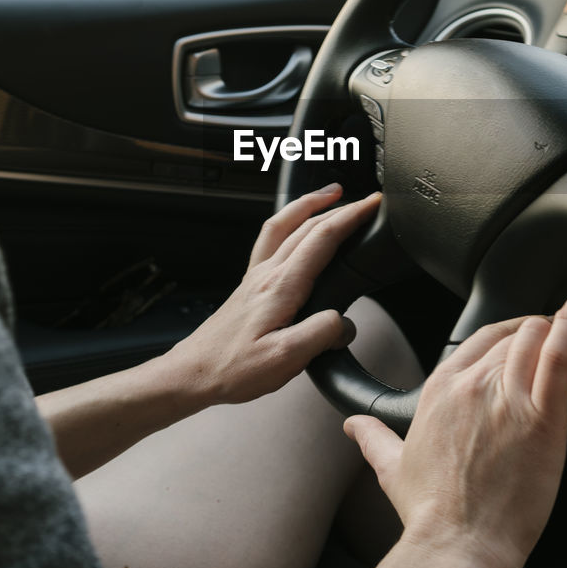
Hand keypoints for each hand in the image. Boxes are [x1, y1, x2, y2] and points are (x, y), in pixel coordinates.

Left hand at [164, 184, 378, 406]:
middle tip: (365, 200)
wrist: (194, 372)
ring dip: (309, 204)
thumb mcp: (286, 359)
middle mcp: (267, 274)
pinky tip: (293, 229)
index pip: (322, 238)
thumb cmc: (233, 368)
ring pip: (284, 224)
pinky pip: (270, 239)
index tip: (372, 206)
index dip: (351, 217)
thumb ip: (321, 334)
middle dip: (339, 206)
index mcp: (281, 286)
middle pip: (306, 225)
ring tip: (330, 194)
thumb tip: (345, 323)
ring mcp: (256, 276)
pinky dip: (288, 222)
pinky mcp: (249, 285)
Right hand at [345, 297, 566, 567]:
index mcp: (440, 389)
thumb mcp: (392, 468)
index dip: (505, 331)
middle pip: (511, 337)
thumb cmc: (431, 512)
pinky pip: (560, 356)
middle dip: (532, 333)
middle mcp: (472, 385)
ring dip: (554, 328)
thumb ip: (374, 438)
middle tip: (550, 336)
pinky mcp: (543, 416)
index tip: (518, 332)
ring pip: (535, 339)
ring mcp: (508, 397)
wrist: (460, 542)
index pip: (478, 338)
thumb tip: (354, 426)